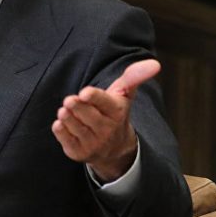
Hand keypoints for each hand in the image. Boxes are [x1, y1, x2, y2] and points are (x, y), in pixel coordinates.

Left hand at [51, 59, 160, 181]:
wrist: (115, 149)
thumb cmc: (114, 113)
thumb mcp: (124, 94)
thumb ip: (134, 76)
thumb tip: (155, 63)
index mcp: (117, 112)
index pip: (104, 102)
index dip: (93, 97)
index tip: (84, 93)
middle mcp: (107, 129)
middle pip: (85, 113)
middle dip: (74, 104)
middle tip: (69, 100)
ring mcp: (93, 143)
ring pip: (73, 125)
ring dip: (65, 115)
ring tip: (65, 110)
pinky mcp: (79, 153)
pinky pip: (64, 138)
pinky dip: (60, 129)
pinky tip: (61, 123)